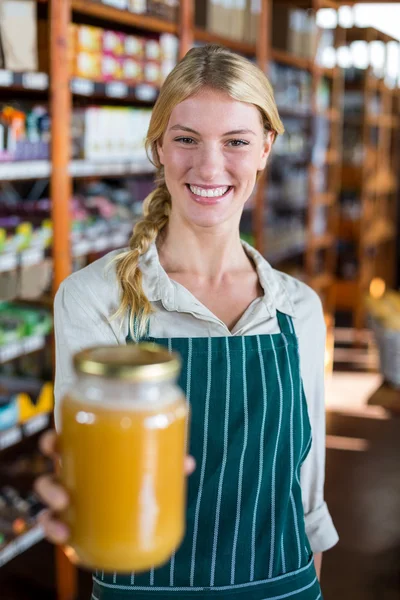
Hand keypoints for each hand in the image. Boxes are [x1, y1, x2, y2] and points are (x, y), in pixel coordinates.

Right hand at [34, 430, 195, 545]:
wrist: (135, 515)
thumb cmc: (138, 476)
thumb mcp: (152, 466)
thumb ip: (167, 463)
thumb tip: (187, 463)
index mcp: (89, 453)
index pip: (62, 440)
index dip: (52, 441)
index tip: (55, 444)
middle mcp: (75, 472)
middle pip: (50, 469)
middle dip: (49, 479)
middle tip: (63, 492)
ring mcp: (70, 497)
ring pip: (47, 496)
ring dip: (50, 503)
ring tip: (63, 510)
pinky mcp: (72, 519)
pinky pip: (53, 524)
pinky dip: (53, 528)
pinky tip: (65, 534)